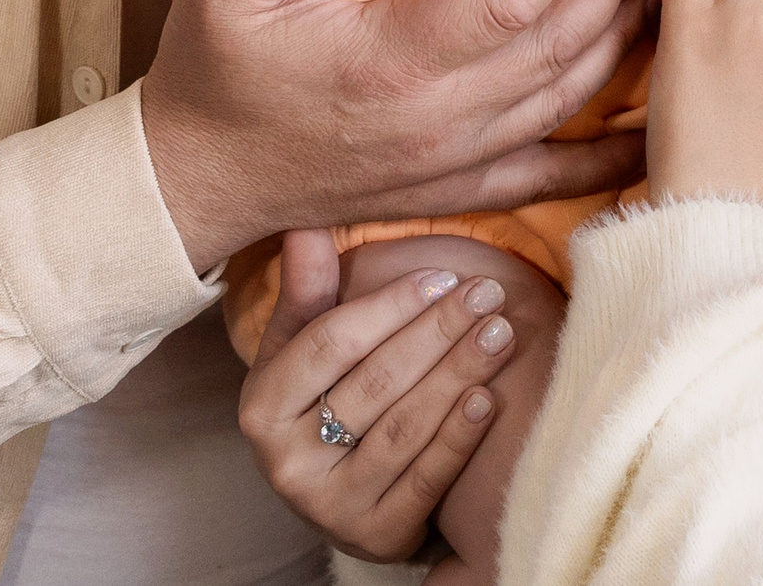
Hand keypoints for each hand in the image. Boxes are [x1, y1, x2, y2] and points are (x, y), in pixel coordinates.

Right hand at [140, 0, 653, 270]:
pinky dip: (610, 154)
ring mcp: (454, 160)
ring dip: (622, 40)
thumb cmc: (213, 74)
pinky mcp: (457, 188)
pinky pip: (552, 174)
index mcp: (390, 61)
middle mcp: (438, 117)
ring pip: (566, 98)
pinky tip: (653, 133)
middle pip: (557, 45)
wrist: (196, 180)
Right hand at [239, 230, 521, 562]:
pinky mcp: (376, 537)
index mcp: (261, 407)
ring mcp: (330, 506)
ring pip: (405, 428)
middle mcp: (286, 463)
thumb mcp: (303, 349)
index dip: (389, 306)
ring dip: (459, 373)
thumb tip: (305, 226)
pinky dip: (460, 435)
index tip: (443, 275)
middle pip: (374, 383)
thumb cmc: (322, 401)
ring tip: (501, 332)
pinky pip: (426, 479)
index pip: (331, 343)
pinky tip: (489, 397)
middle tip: (488, 294)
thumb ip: (308, 291)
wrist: (339, 495)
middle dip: (437, 332)